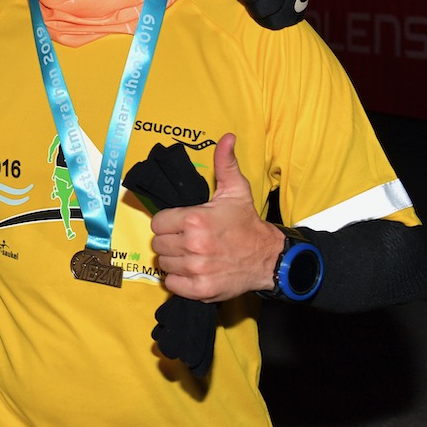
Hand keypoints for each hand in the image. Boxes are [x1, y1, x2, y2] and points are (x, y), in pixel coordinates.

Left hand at [150, 134, 284, 302]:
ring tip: (192, 255)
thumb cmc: (247, 223)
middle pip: (158, 245)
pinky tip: (193, 271)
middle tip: (188, 240)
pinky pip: (172, 285)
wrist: (269, 257)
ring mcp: (197, 268)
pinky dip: (179, 280)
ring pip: (164, 265)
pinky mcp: (200, 289)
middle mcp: (193, 244)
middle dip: (170, 242)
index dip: (168, 224)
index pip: (157, 224)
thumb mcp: (236, 191)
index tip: (181, 225)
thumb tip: (227, 137)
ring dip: (174, 261)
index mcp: (195, 219)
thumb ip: (225, 164)